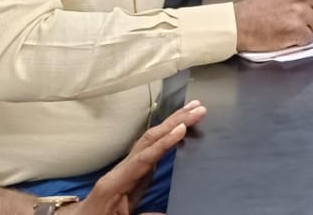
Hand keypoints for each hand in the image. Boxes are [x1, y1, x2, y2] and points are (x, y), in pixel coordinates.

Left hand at [67, 100, 207, 214]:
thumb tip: (168, 213)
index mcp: (115, 181)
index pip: (144, 158)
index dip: (164, 143)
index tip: (182, 128)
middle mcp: (122, 168)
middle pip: (149, 140)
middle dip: (173, 122)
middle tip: (197, 108)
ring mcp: (128, 167)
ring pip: (150, 140)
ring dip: (172, 122)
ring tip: (193, 109)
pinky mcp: (134, 170)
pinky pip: (152, 148)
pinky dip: (167, 135)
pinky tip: (180, 128)